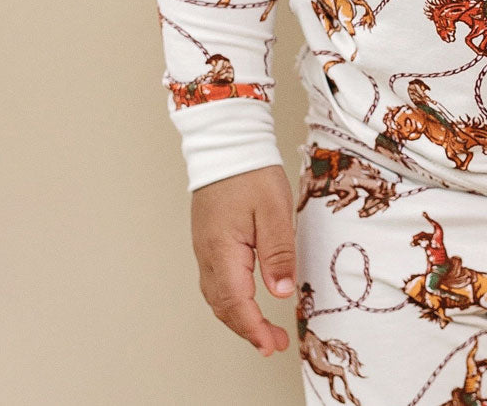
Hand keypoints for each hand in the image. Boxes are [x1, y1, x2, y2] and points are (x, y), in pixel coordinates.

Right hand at [190, 164, 297, 356]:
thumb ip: (278, 253)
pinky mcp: (208, 239)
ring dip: (238, 317)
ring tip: (262, 329)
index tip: (272, 344)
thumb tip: (281, 292)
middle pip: (223, 306)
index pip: (237, 303)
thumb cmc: (251, 172)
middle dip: (247, 329)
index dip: (255, 328)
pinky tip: (246, 300)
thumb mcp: (274, 210)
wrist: (227, 142)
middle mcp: (207, 254)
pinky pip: (216, 281)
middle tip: (273, 343)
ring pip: (217, 296)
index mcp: (223, 251)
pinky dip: (231, 299)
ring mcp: (204, 247)